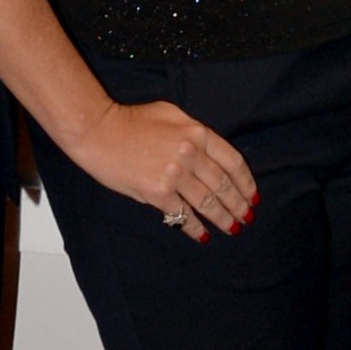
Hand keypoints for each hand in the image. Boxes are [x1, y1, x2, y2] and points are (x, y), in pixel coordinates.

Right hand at [66, 98, 257, 243]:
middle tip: (247, 217)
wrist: (98, 131)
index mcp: (197, 133)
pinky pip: (182, 214)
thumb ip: (193, 132)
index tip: (252, 195)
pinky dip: (194, 227)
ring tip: (233, 228)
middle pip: (223, 185)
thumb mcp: (170, 114)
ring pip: (207, 202)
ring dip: (222, 218)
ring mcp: (175, 174)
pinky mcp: (157, 192)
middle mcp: (191, 154)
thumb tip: (209, 154)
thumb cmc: (131, 120)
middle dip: (238, 205)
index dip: (246, 182)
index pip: (233, 162)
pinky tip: (203, 235)